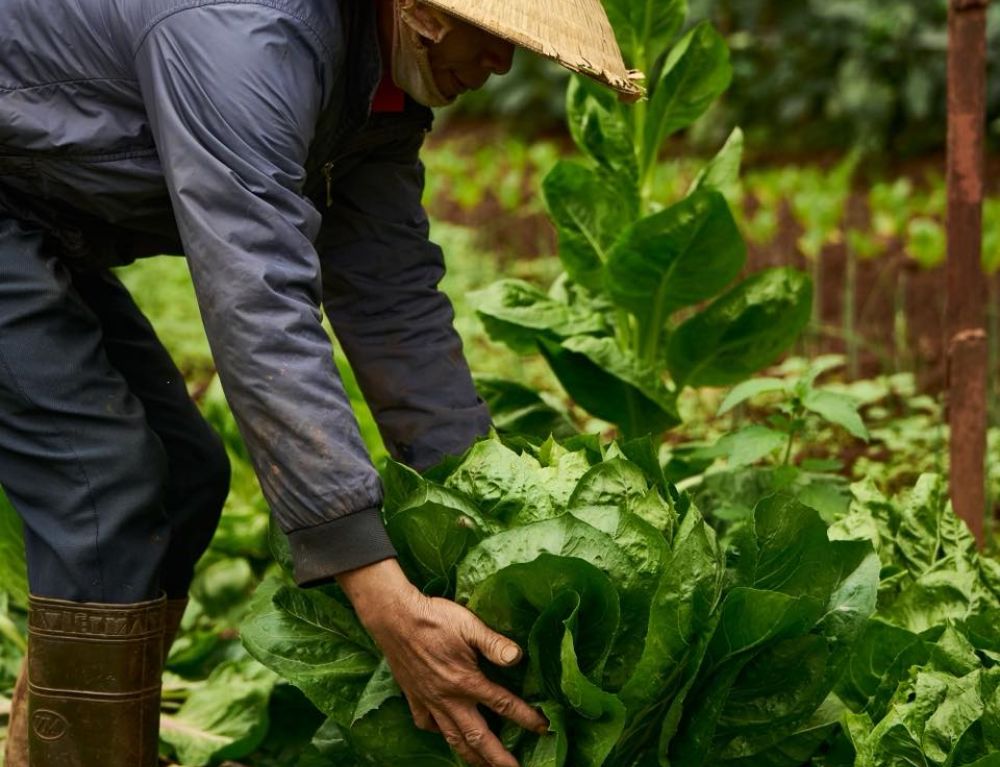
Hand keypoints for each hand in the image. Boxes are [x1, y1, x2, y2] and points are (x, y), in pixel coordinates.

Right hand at [337, 559, 547, 766]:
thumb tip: (518, 657)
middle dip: (497, 757)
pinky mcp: (413, 697)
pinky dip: (437, 733)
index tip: (542, 728)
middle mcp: (449, 698)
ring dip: (471, 756)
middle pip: (478, 736)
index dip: (525, 717)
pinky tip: (444, 733)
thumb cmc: (434, 618)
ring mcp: (430, 701)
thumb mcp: (469, 625)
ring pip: (452, 738)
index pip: (503, 704)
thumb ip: (493, 643)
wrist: (393, 617)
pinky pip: (426, 723)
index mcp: (466, 681)